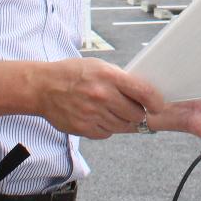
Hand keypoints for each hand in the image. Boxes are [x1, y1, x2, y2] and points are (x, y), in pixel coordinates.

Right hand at [35, 59, 161, 139]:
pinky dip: (107, 127)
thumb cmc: (72, 74)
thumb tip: (143, 94)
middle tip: (130, 108)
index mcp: (108, 76)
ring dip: (121, 121)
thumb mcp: (98, 66)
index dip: (156, 102)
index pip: (144, 92)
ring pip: (123, 126)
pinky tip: (97, 116)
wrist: (42, 87)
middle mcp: (102, 96)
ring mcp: (93, 114)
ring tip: (109, 110)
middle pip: (136, 114)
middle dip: (137, 112)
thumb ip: (120, 79)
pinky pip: (107, 133)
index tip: (158, 106)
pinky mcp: (84, 128)